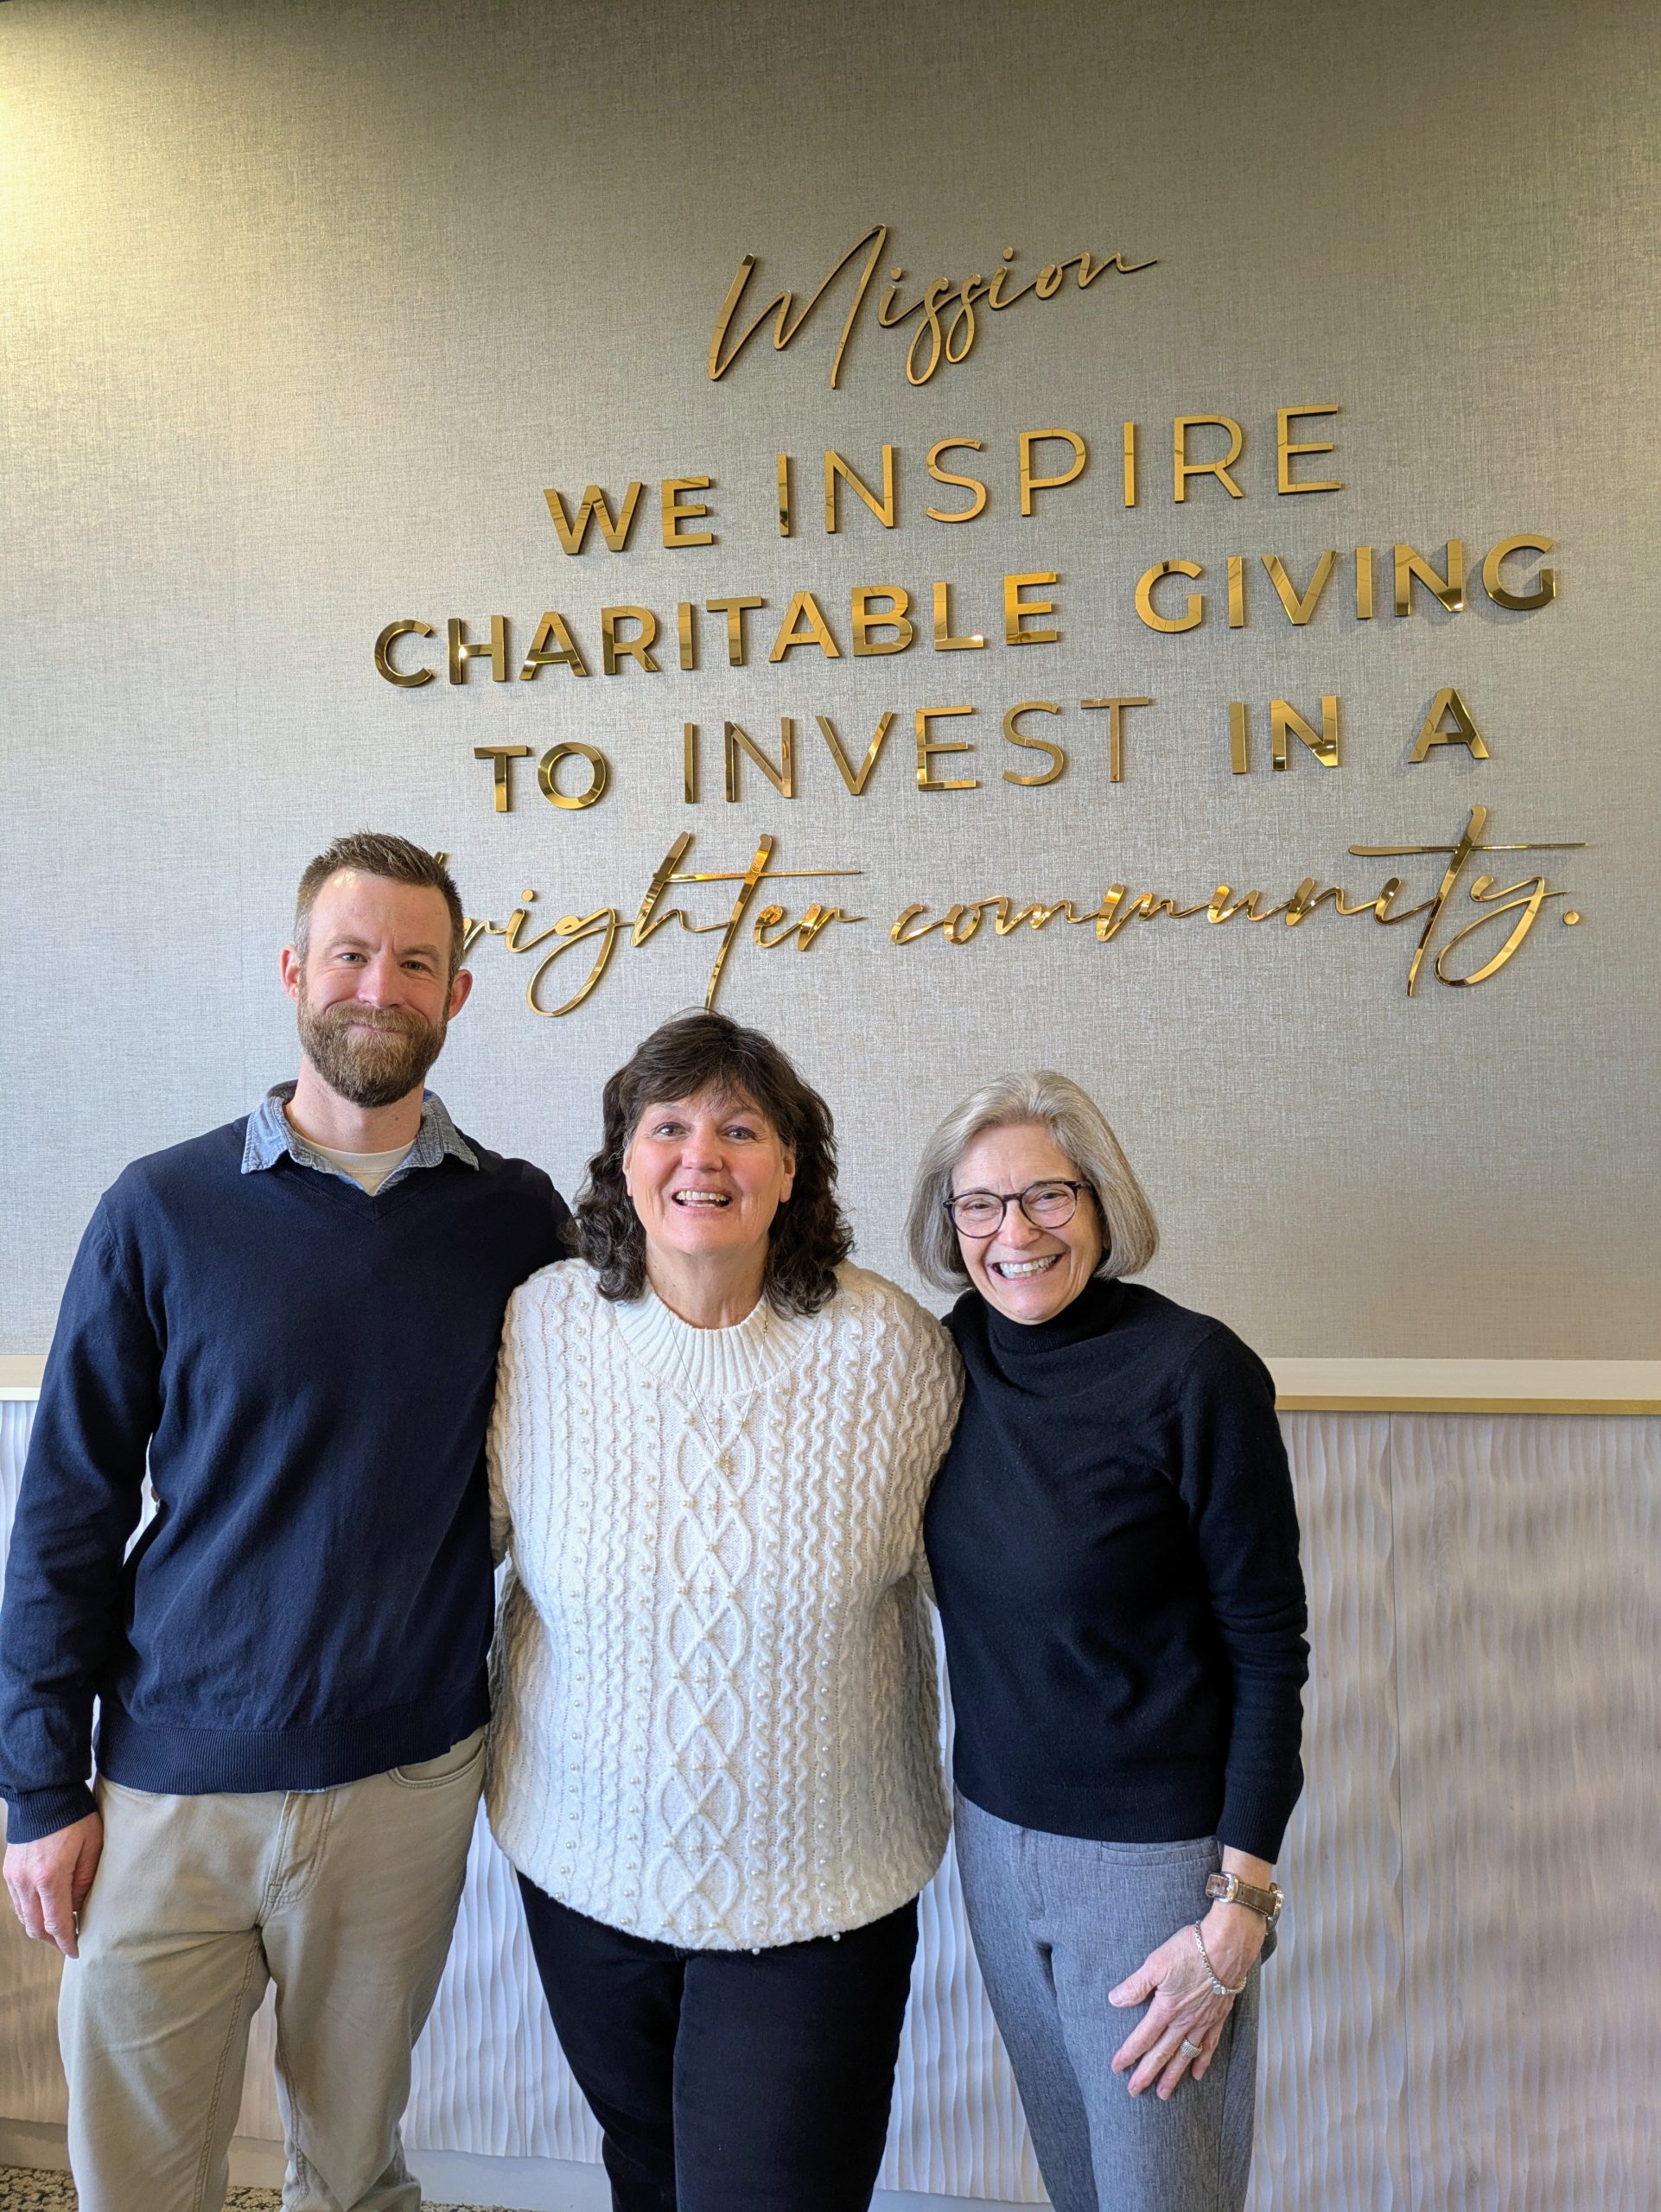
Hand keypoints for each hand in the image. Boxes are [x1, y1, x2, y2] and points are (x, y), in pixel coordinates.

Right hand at [5, 1812, 103, 1957]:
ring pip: (23, 1917)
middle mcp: (26, 1881)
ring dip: (40, 1928)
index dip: (67, 1941)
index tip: (77, 1951)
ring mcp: (14, 1877)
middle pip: (36, 1927)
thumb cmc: (76, 1817)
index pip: (57, 1924)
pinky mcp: (9, 1870)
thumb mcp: (92, 1847)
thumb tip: (79, 1908)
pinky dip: (30, 1912)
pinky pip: (17, 1902)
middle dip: (53, 1940)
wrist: (45, 1794)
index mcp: (50, 1877)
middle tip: (69, 1943)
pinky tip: (45, 1910)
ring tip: (60, 1929)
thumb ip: (86, 1881)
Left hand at [1108, 1904, 1264, 2098]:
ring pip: (1185, 2056)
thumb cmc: (1191, 1950)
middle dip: (1147, 2074)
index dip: (1128, 2054)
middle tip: (1134, 2091)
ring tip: (1164, 2093)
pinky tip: (1198, 2073)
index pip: (1143, 2038)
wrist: (1228, 1946)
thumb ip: (1136, 1985)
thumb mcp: (1156, 1963)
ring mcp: (1203, 2022)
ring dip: (1173, 2076)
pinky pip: (1209, 2046)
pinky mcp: (1218, 2017)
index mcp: (1166, 2009)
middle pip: (1162, 2054)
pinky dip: (1203, 2061)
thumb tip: (1115, 2000)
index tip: (1117, 2068)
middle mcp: (1184, 2021)